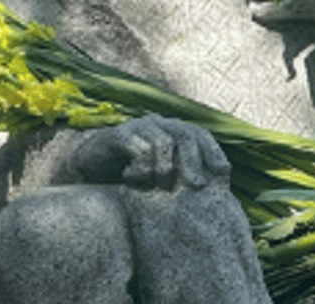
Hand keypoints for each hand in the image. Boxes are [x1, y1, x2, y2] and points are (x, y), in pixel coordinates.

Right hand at [67, 115, 230, 189]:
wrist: (90, 167)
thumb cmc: (132, 176)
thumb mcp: (161, 177)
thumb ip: (183, 177)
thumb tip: (217, 189)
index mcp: (173, 131)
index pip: (201, 135)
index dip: (214, 152)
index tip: (223, 175)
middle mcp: (159, 124)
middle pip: (186, 135)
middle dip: (193, 162)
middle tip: (196, 186)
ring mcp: (138, 127)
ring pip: (163, 142)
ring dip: (164, 168)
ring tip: (159, 186)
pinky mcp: (119, 134)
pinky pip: (138, 148)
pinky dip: (142, 167)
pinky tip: (136, 181)